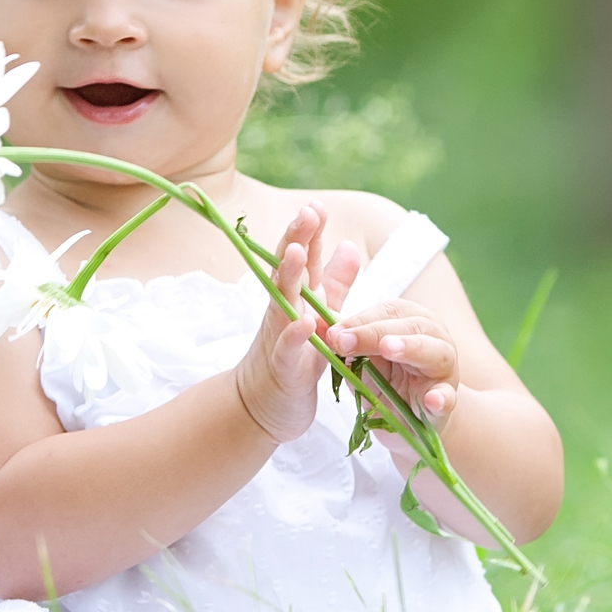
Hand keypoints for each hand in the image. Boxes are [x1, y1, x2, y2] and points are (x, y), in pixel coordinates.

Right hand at [232, 203, 364, 443]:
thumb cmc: (295, 356)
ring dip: (290, 277)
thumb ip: (334, 283)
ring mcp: (280, 337)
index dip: (308, 232)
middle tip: (307, 212)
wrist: (264, 406)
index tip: (316, 204)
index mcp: (295, 297)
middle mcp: (284, 311)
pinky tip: (306, 321)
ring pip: (283, 302)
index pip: (301, 258)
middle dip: (296, 240)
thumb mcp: (318, 315)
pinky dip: (295, 334)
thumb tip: (348, 244)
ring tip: (298, 252)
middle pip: (288, 270)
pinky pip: (287, 348)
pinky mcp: (283, 367)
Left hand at [319, 297, 460, 424]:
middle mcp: (433, 336)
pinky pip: (448, 397)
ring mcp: (444, 368)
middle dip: (375, 332)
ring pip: (434, 352)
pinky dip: (441, 398)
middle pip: (410, 326)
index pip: (387, 311)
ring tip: (390, 348)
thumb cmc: (384, 382)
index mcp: (410, 320)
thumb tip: (315, 321)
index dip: (359, 320)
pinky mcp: (446, 400)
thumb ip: (345, 341)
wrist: (407, 422)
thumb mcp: (361, 360)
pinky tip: (432, 400)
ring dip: (411, 348)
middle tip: (348, 341)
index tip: (333, 333)